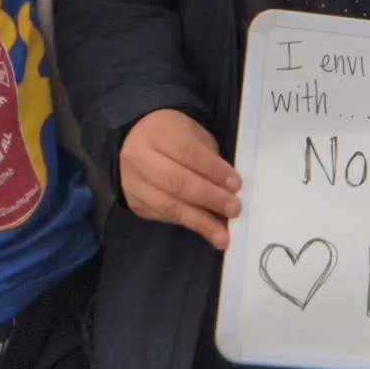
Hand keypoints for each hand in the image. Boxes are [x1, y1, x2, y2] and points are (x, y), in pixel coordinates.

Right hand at [119, 108, 240, 249]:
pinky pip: (163, 217)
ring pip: (168, 206)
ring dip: (200, 221)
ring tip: (222, 235)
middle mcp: (139, 158)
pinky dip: (188, 224)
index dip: (213, 170)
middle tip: (234, 209)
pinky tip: (206, 229)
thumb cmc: (175, 137)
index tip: (236, 185)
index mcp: (158, 133)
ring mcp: (133, 183)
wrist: (137, 141)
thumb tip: (230, 192)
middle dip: (209, 198)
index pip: (188, 153)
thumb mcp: (194, 137)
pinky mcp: (134, 203)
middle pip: (177, 182)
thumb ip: (210, 161)